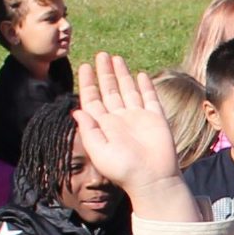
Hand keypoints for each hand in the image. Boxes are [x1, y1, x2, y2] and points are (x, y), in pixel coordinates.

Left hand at [74, 54, 199, 215]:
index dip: (88, 82)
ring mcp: (138, 117)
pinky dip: (145, 86)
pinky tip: (140, 74)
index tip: (85, 66)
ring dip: (122, 74)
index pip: (93, 98)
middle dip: (105, 72)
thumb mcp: (99, 151)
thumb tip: (77, 110)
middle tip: (101, 55)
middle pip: (109, 90)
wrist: (153, 179)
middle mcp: (120, 118)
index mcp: (104, 125)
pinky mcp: (156, 118)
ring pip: (128, 90)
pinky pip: (149, 98)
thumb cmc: (124, 170)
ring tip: (116, 59)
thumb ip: (89, 131)